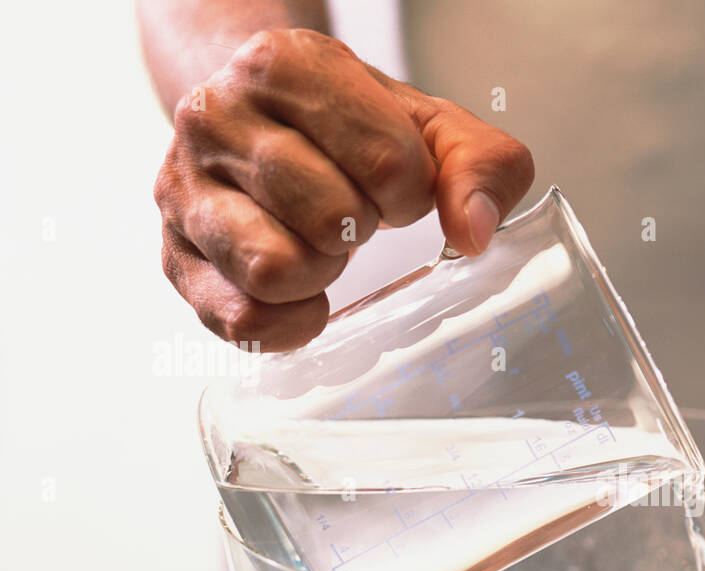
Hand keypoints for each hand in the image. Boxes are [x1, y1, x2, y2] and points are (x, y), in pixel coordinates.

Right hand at [152, 28, 533, 349]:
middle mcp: (215, 116)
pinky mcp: (174, 255)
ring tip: (317, 242)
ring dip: (320, 271)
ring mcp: (182, 187)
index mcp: (283, 65)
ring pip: (275, 269)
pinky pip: (242, 320)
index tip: (393, 181)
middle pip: (333, 219)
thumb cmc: (349, 128)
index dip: (412, 191)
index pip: (388, 163)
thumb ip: (482, 164)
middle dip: (362, 228)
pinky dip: (289, 323)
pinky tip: (301, 292)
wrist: (260, 119)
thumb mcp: (429, 126)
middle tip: (351, 211)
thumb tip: (474, 233)